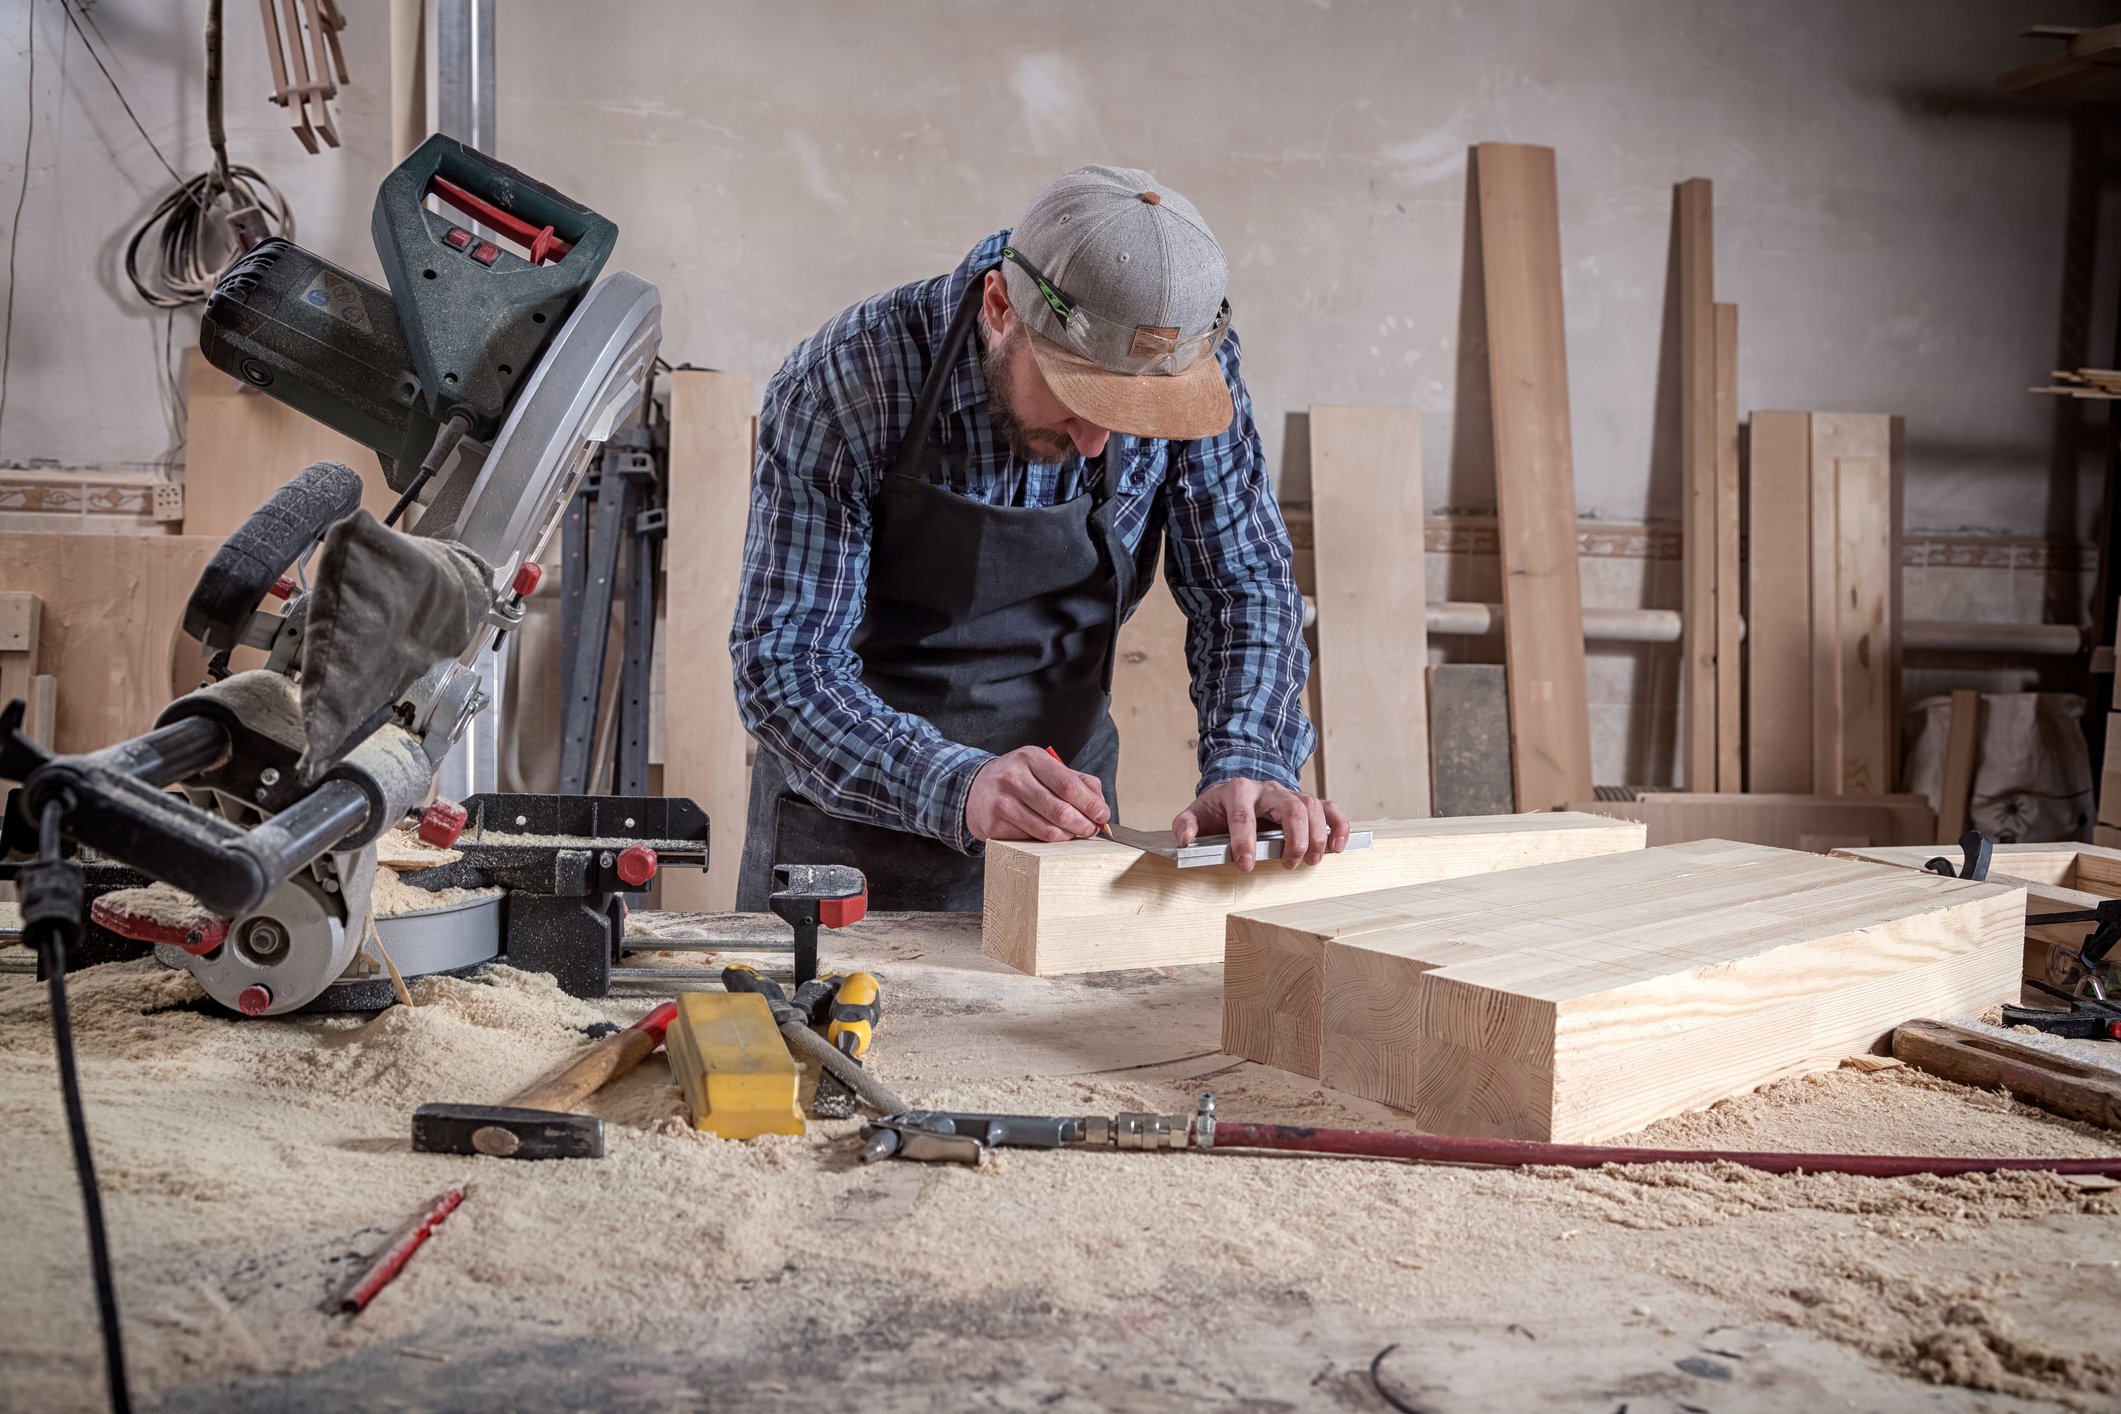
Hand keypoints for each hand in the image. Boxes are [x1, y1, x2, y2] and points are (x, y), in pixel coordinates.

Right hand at [966, 746, 1111, 842]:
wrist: (976, 790)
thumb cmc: (1021, 780)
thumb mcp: (1046, 769)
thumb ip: (1079, 782)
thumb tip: (1101, 808)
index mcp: (1031, 758)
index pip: (1067, 784)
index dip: (1090, 804)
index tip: (1102, 815)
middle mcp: (1013, 778)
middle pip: (1059, 810)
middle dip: (1083, 825)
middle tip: (1091, 830)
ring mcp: (1001, 803)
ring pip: (1047, 830)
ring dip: (1068, 837)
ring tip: (1074, 834)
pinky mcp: (993, 827)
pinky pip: (1031, 841)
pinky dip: (1047, 843)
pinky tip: (1050, 836)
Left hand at [1174, 778, 1350, 871]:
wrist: (1236, 790)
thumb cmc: (1219, 807)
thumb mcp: (1197, 812)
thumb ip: (1186, 824)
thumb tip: (1185, 839)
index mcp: (1239, 791)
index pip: (1244, 815)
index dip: (1245, 841)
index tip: (1246, 865)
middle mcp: (1267, 789)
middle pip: (1289, 807)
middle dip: (1292, 838)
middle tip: (1288, 864)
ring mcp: (1289, 795)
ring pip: (1311, 806)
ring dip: (1315, 835)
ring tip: (1310, 860)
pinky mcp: (1305, 803)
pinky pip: (1329, 808)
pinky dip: (1338, 825)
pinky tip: (1338, 846)